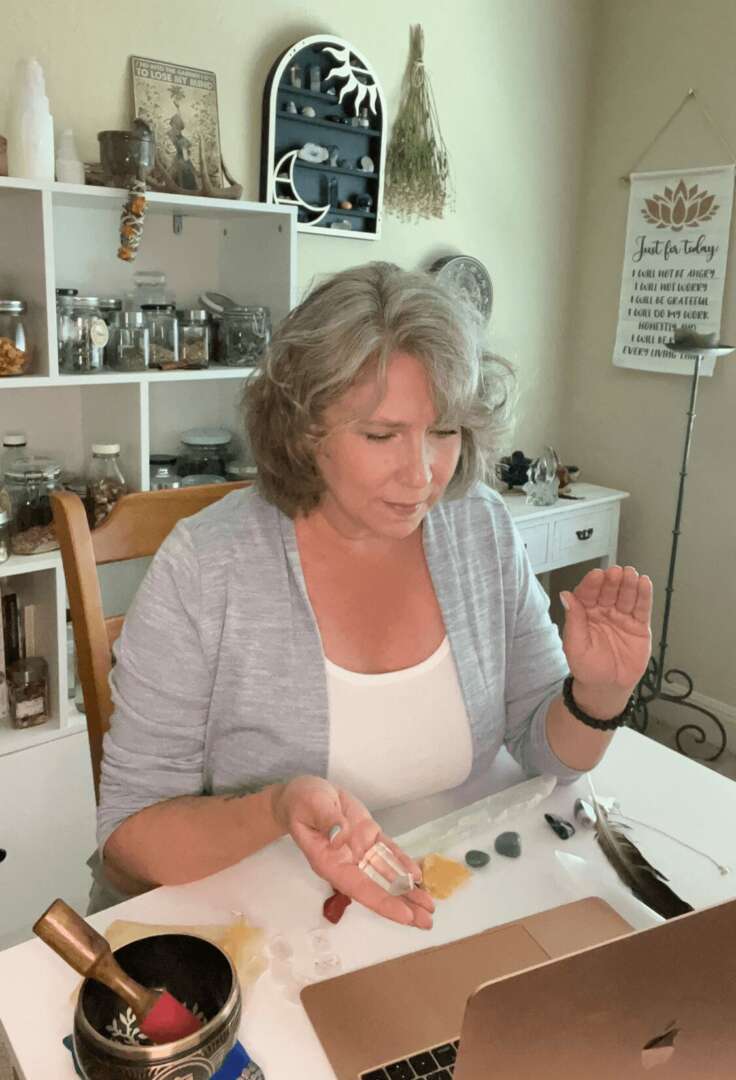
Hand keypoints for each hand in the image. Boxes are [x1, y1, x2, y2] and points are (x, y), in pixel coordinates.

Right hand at [272, 776, 433, 928]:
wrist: (304, 794)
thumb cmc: (302, 802)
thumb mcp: (311, 805)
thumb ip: (326, 819)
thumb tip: (341, 834)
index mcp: (330, 862)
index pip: (360, 888)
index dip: (384, 902)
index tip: (406, 916)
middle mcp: (348, 862)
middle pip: (378, 888)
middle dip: (403, 905)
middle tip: (427, 921)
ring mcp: (360, 850)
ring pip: (387, 873)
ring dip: (408, 890)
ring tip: (429, 906)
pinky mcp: (368, 835)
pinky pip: (388, 851)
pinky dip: (403, 862)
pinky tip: (417, 875)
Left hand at [560, 565, 652, 705]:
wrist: (607, 688)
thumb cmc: (587, 668)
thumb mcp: (575, 646)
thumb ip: (573, 621)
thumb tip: (566, 596)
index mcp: (585, 614)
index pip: (588, 594)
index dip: (592, 584)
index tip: (596, 575)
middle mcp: (603, 611)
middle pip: (608, 591)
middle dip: (612, 581)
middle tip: (616, 572)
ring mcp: (622, 617)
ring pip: (626, 596)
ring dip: (628, 584)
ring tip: (631, 574)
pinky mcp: (638, 626)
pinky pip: (641, 608)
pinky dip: (644, 595)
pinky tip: (644, 583)